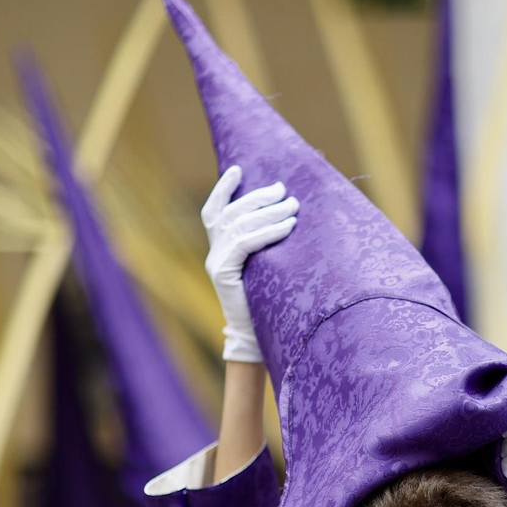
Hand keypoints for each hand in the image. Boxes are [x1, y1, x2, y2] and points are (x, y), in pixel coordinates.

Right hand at [201, 164, 298, 361]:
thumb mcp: (264, 268)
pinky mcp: (224, 274)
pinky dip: (268, 232)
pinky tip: (288, 227)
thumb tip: (287, 214)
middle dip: (258, 198)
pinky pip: (246, 244)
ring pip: (240, 226)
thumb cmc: (268, 303)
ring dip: (269, 212)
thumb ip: (263, 244)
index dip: (223, 189)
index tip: (237, 168)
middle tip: (284, 190)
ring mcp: (216, 263)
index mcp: (218, 249)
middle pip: (232, 213)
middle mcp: (213, 253)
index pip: (214, 211)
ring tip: (293, 206)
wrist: (256, 338)